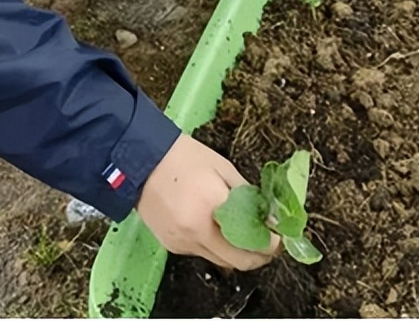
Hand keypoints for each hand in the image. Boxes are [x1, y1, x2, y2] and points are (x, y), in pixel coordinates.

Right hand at [137, 134, 280, 269]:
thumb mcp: (222, 167)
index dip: (271, 244)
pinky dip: (213, 245)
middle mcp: (197, 232)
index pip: (252, 242)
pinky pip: (201, 253)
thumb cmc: (183, 157)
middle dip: (259, 256)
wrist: (140, 160)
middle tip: (267, 243)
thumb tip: (269, 216)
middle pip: (239, 262)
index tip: (278, 237)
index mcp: (212, 207)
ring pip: (221, 261)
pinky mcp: (171, 246)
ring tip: (243, 233)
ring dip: (236, 252)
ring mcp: (183, 243)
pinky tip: (213, 226)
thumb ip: (247, 195)